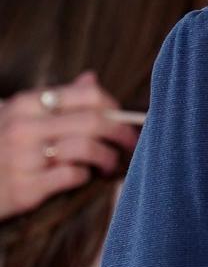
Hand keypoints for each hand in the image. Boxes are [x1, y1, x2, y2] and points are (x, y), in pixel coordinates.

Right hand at [0, 75, 135, 221]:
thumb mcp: (18, 115)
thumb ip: (56, 98)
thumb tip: (91, 78)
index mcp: (25, 104)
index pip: (85, 95)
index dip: (114, 107)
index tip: (122, 118)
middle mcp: (24, 127)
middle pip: (93, 122)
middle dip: (121, 133)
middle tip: (131, 144)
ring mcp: (23, 158)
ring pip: (86, 148)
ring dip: (108, 158)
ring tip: (109, 165)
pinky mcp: (26, 188)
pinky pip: (72, 176)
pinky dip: (86, 176)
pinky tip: (84, 177)